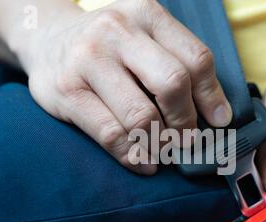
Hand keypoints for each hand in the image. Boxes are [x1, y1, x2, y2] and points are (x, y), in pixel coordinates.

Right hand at [16, 0, 231, 173]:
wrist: (47, 39)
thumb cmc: (109, 47)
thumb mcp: (144, 39)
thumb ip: (179, 65)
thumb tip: (219, 116)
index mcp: (146, 14)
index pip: (196, 59)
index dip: (213, 97)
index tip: (218, 122)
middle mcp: (117, 30)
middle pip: (173, 85)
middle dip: (185, 122)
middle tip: (186, 139)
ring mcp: (88, 59)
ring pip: (142, 116)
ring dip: (160, 144)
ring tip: (163, 152)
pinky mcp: (67, 90)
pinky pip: (112, 134)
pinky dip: (133, 156)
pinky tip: (142, 162)